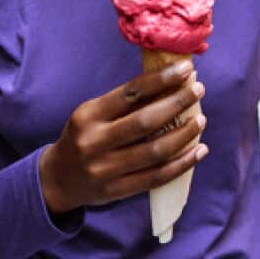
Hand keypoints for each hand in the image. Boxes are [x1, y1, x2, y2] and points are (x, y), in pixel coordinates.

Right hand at [39, 60, 207, 213]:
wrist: (58, 179)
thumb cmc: (84, 136)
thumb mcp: (93, 114)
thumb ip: (124, 102)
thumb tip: (170, 82)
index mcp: (88, 115)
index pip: (130, 93)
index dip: (161, 79)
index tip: (185, 69)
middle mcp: (94, 142)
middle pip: (145, 122)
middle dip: (177, 103)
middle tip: (198, 90)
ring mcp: (105, 169)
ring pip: (154, 151)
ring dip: (184, 134)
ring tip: (201, 121)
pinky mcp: (116, 191)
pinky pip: (156, 177)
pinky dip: (182, 164)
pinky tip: (199, 151)